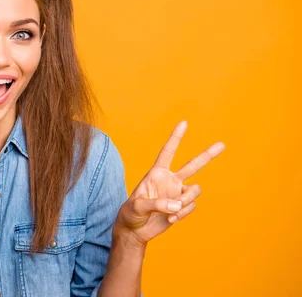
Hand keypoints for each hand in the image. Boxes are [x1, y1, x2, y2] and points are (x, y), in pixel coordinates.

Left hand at [113, 120, 224, 246]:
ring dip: (185, 202)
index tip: (184, 122)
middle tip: (222, 144)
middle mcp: (170, 180)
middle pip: (192, 165)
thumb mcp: (137, 206)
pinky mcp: (181, 207)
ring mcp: (177, 193)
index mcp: (156, 173)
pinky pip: (190, 207)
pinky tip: (169, 220)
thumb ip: (156, 204)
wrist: (135, 230)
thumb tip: (176, 205)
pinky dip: (181, 214)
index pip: (168, 152)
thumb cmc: (130, 214)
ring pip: (195, 191)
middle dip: (208, 155)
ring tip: (171, 213)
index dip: (176, 137)